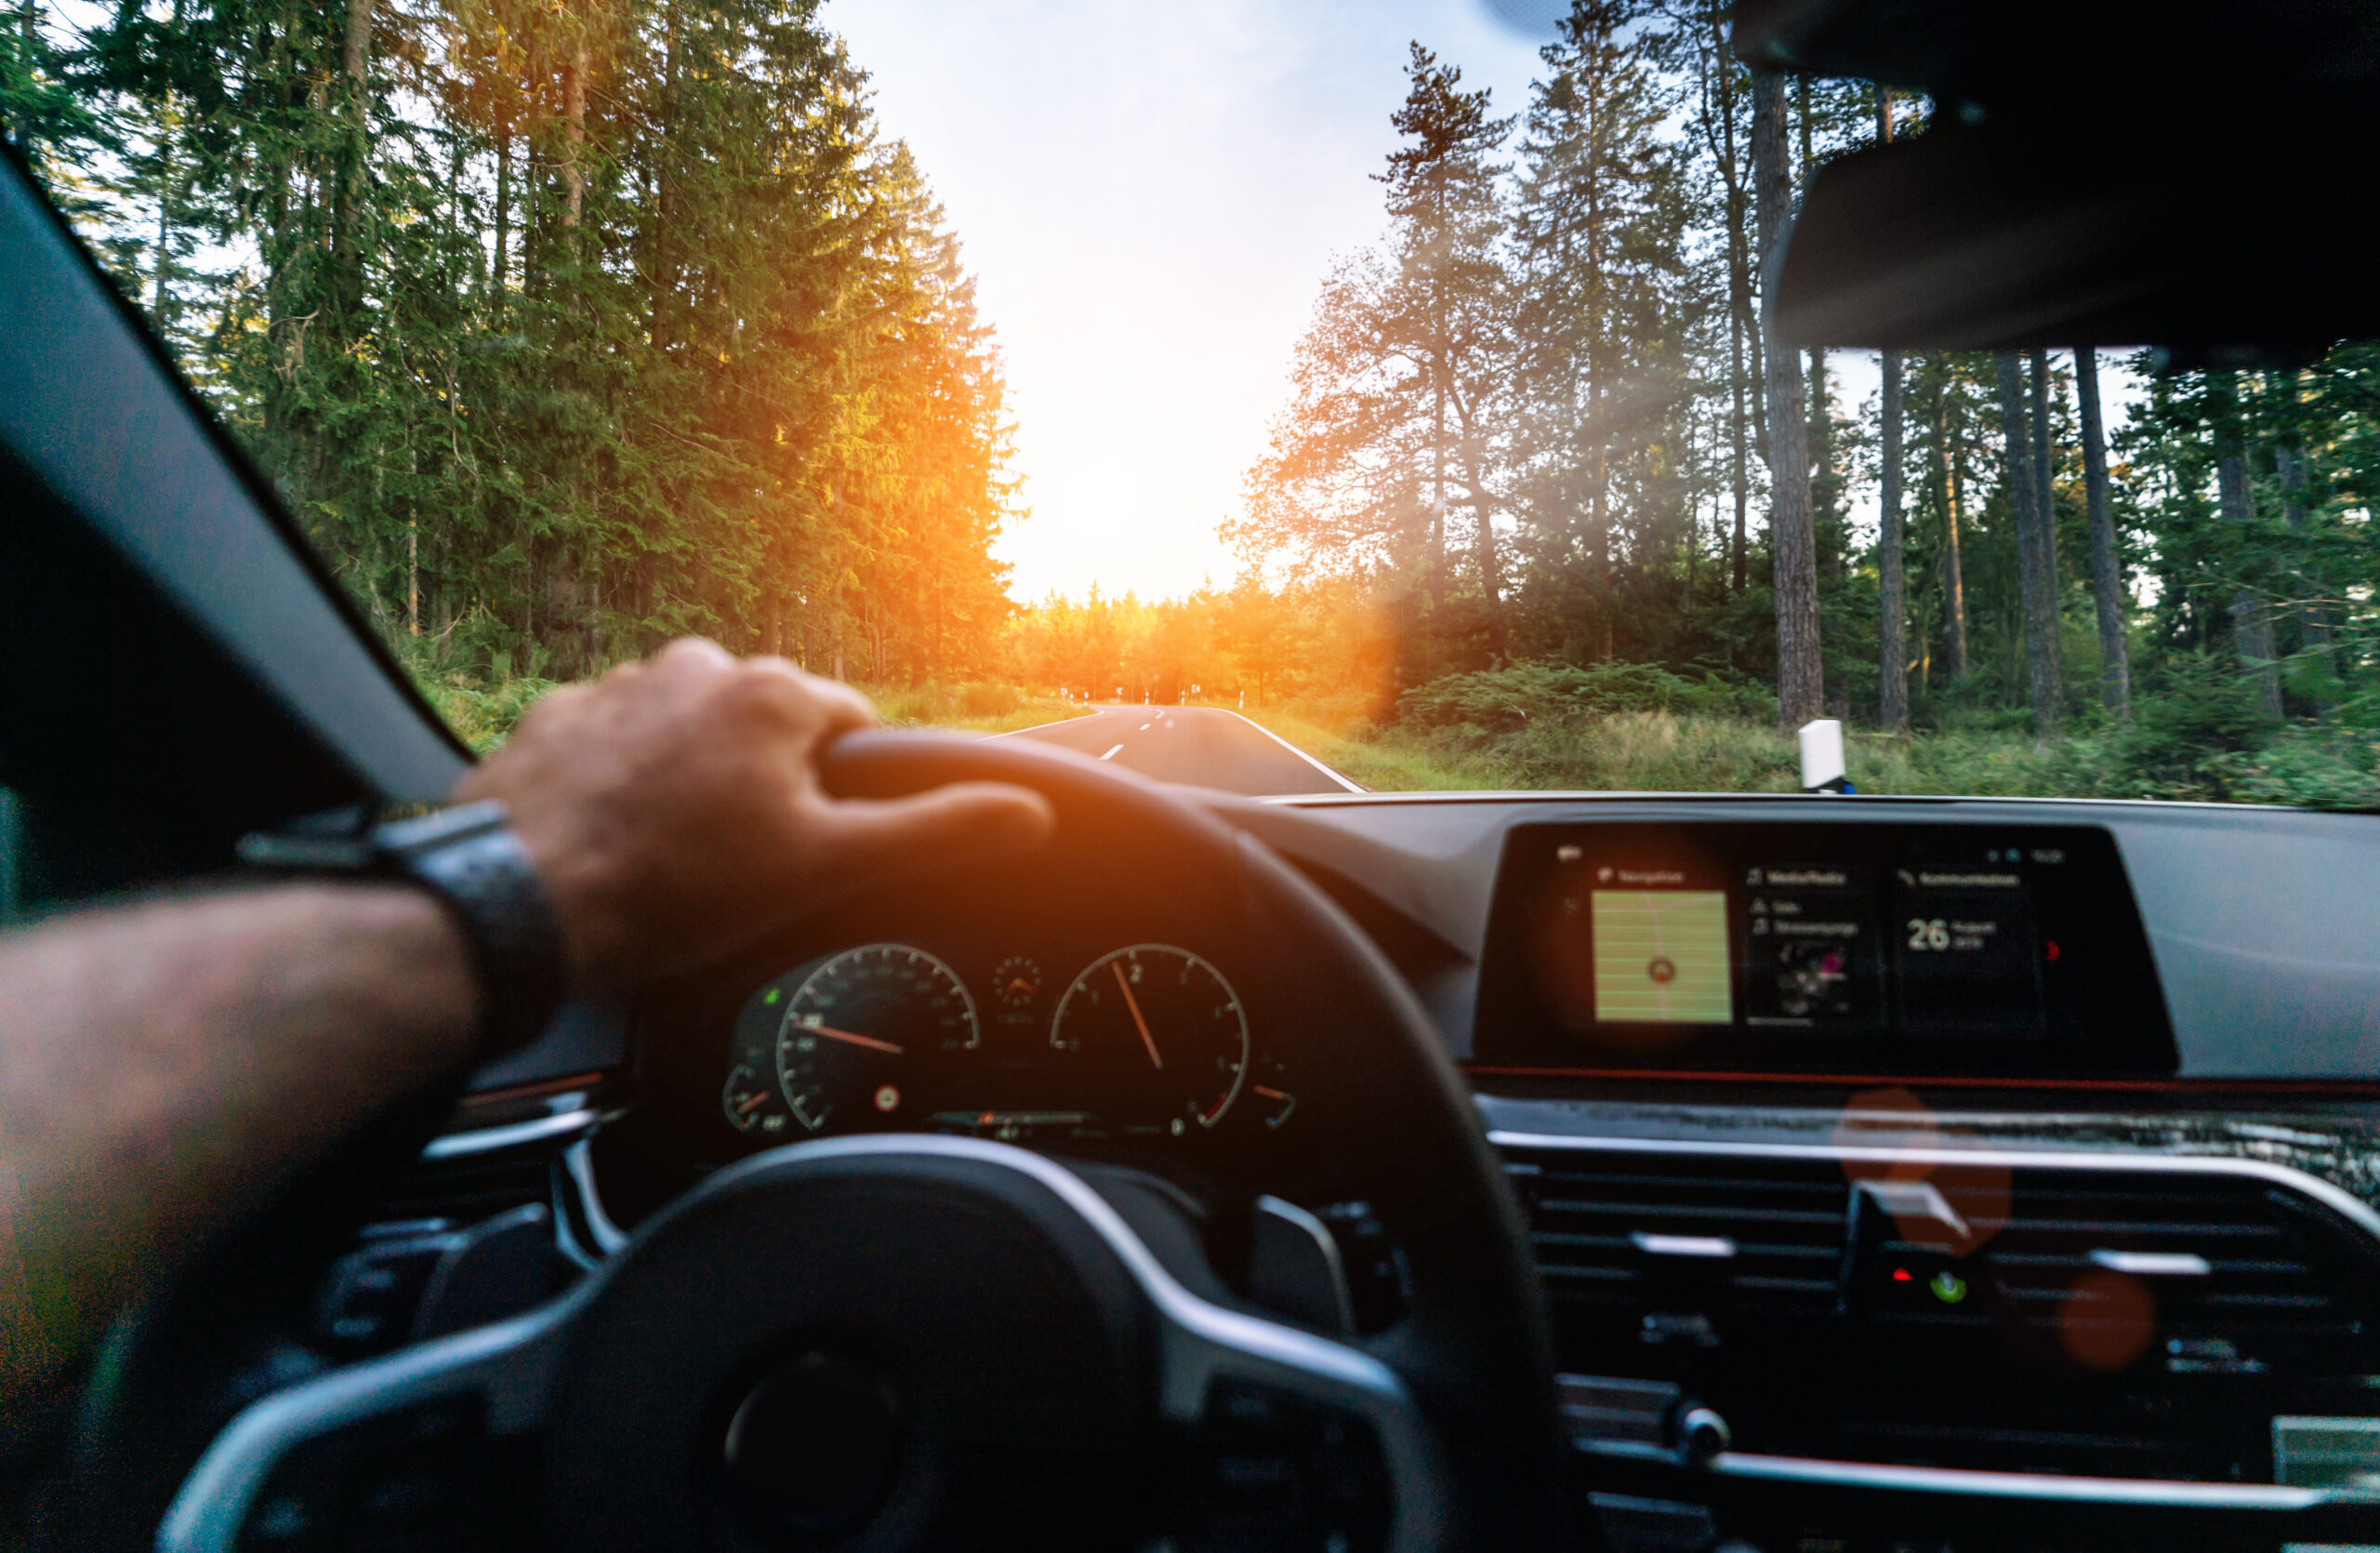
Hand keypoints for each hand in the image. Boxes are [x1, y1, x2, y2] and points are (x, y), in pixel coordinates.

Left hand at [452, 640, 1054, 988]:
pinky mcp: (554, 718)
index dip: (841, 798)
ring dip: (689, 783)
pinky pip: (614, 747)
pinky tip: (610, 844)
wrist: (514, 906)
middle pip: (766, 730)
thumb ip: (934, 831)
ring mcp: (617, 687)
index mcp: (774, 694)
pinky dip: (619, 786)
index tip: (807, 847)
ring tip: (666, 862)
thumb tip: (1027, 813)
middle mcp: (696, 667)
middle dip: (761, 789)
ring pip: (688, 735)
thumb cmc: (669, 889)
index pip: (852, 729)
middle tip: (733, 868)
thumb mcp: (826, 867)